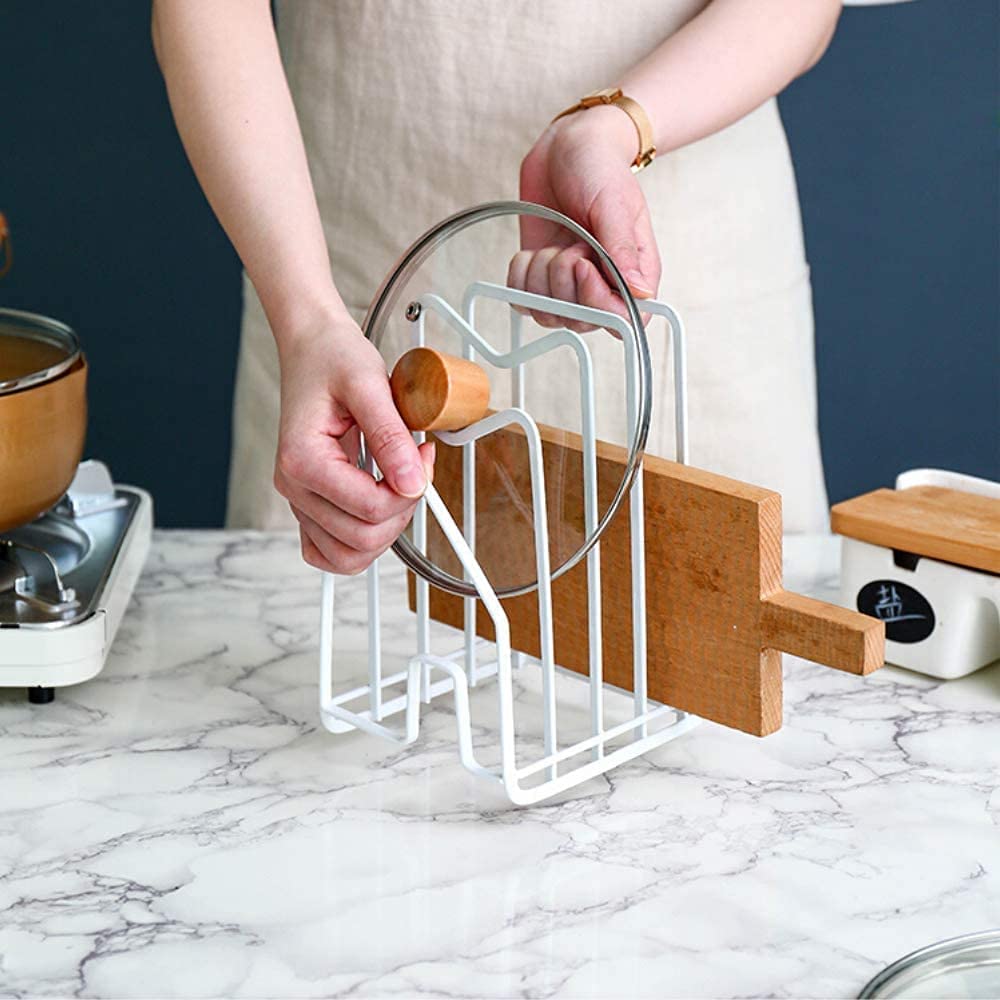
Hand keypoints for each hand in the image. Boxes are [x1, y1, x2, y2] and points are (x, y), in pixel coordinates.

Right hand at [273, 316, 434, 574]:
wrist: (313, 346)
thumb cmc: (333, 357)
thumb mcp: (370, 384)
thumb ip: (391, 437)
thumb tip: (412, 483)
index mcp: (302, 459)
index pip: (370, 508)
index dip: (410, 489)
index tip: (423, 453)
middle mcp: (293, 487)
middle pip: (361, 539)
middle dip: (402, 510)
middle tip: (415, 469)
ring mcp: (299, 499)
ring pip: (348, 555)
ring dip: (386, 531)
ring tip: (398, 488)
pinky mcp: (309, 503)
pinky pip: (331, 551)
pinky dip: (360, 543)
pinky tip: (378, 509)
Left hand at [512, 104, 660, 331]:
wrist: (567, 147)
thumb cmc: (599, 169)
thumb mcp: (614, 204)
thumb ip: (621, 249)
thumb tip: (640, 293)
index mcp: (634, 273)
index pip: (625, 320)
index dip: (599, 305)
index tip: (582, 266)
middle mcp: (602, 285)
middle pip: (582, 321)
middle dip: (564, 284)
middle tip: (569, 245)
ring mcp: (569, 285)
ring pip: (550, 315)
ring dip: (540, 279)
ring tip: (552, 245)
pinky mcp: (540, 279)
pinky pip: (523, 302)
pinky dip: (520, 278)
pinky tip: (530, 252)